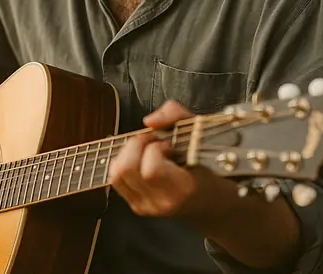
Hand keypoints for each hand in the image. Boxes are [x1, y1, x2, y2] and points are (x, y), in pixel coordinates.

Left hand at [108, 100, 220, 223]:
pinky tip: (139, 159)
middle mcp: (161, 202)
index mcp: (182, 188)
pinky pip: (115, 180)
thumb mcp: (199, 132)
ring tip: (146, 149)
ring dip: (128, 153)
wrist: (207, 200)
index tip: (168, 144)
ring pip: (117, 174)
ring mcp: (147, 206)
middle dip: (135, 145)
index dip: (154, 148)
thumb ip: (176, 115)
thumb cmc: (205, 164)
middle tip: (152, 141)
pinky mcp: (136, 206)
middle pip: (126, 170)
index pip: (151, 170)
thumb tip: (149, 121)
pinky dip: (122, 162)